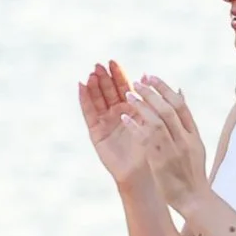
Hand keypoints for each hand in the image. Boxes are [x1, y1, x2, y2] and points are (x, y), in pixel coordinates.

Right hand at [78, 61, 150, 187]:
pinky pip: (89, 113)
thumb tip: (147, 75)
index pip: (123, 88)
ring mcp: (106, 123)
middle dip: (104, 77)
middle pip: (108, 91)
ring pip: (97, 100)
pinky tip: (81, 86)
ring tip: (91, 73)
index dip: (117, 75)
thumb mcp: (154, 120)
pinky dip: (84, 99)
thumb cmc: (154, 149)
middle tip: (99, 64)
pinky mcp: (96, 133)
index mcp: (133, 110)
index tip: (112, 61)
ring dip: (93, 86)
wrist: (145, 175)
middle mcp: (118, 115)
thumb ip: (149, 98)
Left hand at [117, 75, 208, 210]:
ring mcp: (173, 150)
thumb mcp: (195, 146)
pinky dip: (135, 125)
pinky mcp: (160, 161)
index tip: (152, 77)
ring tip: (128, 94)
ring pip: (156, 121)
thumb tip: (180, 93)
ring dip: (141, 105)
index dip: (165, 89)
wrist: (194, 199)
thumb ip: (186, 122)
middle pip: (168, 109)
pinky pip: (146, 139)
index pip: (180, 105)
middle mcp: (185, 139)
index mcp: (193, 135)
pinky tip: (124, 116)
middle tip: (137, 81)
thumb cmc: (192, 173)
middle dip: (152, 92)